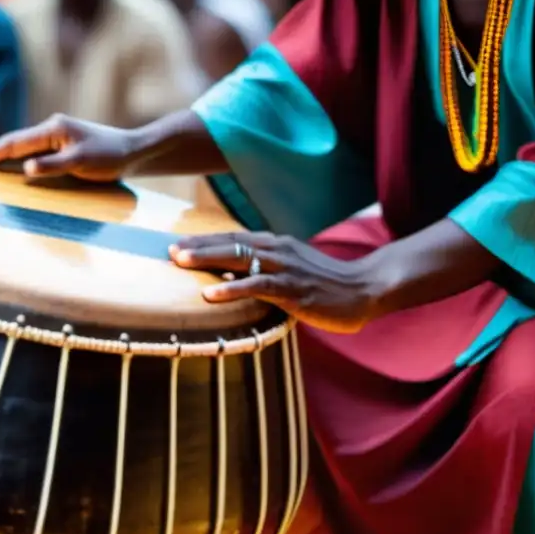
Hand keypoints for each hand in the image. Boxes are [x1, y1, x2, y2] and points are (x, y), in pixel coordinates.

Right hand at [0, 113, 137, 181]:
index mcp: (52, 129)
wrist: (133, 151)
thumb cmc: (111, 156)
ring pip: (19, 147)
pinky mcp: (60, 146)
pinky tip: (6, 168)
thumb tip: (25, 168)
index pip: (13, 143)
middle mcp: (50, 129)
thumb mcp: (83, 162)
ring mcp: (54, 136)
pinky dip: (14, 160)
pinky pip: (30, 152)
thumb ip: (54, 166)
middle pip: (11, 142)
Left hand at [169, 232, 380, 333]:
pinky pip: (256, 287)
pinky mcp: (292, 289)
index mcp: (276, 245)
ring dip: (207, 259)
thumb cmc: (325, 285)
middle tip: (169, 248)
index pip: (233, 238)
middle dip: (198, 245)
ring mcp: (285, 268)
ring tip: (180, 261)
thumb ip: (262, 273)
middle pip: (230, 243)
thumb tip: (229, 280)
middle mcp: (278, 250)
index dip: (204, 240)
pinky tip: (209, 295)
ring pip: (239, 258)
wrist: (365, 289)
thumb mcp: (290, 272)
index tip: (177, 243)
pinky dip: (231, 290)